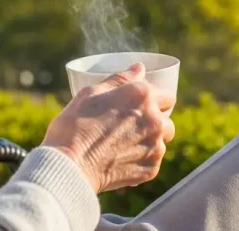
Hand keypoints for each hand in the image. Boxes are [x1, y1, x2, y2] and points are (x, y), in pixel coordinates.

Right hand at [42, 63, 176, 192]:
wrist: (71, 167)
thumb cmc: (75, 126)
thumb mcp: (91, 93)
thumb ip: (120, 79)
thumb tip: (139, 68)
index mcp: (143, 96)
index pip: (167, 95)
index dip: (155, 99)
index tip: (143, 105)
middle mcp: (155, 120)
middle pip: (167, 120)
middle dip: (155, 121)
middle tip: (132, 126)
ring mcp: (155, 146)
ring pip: (161, 142)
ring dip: (149, 141)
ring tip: (125, 145)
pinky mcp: (151, 169)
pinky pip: (153, 162)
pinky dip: (141, 161)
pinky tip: (122, 160)